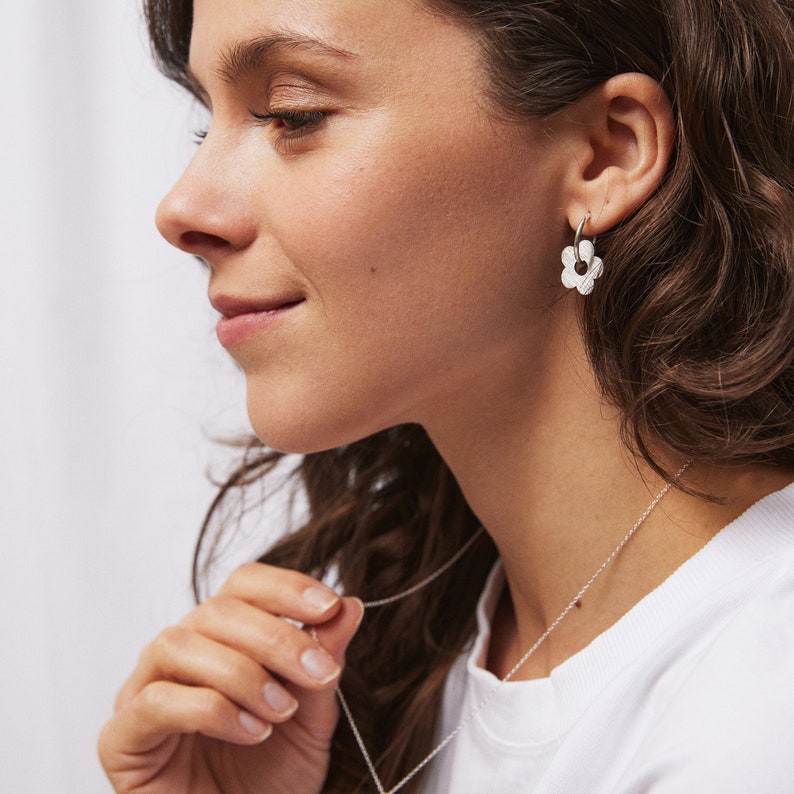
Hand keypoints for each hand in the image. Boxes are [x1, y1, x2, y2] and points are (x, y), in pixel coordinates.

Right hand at [98, 563, 363, 793]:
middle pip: (217, 610)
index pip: (244, 584)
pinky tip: (250, 733)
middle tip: (319, 671)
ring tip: (280, 710)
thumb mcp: (312, 715)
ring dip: (241, 673)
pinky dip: (210, 709)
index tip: (328, 606)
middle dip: (276, 637)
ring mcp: (143, 691)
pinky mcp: (121, 738)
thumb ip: (324, 658)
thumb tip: (350, 605)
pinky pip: (155, 701)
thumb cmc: (271, 776)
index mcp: (221, 636)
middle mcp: (179, 653)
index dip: (285, 586)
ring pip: (178, 644)